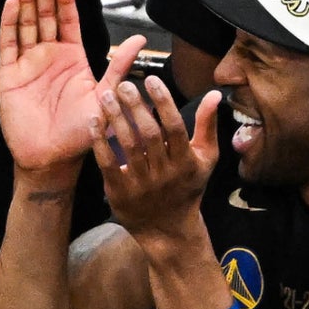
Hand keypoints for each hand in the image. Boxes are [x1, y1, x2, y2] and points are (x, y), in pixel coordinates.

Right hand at [0, 0, 145, 174]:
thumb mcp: (106, 95)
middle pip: (44, 15)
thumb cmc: (81, 131)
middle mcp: (48, 56)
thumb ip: (119, 65)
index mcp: (72, 58)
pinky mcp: (8, 75)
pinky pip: (8, 44)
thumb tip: (142, 37)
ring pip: (25, 24)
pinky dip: (9, 23)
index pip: (67, 20)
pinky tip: (12, 3)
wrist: (53, 158)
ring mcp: (27, 63)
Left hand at [90, 78, 218, 245]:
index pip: (174, 127)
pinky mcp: (119, 192)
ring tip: (105, 95)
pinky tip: (93, 120)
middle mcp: (165, 173)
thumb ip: (207, 125)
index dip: (163, 102)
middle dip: (136, 107)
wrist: (167, 229)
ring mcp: (141, 184)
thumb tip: (215, 94)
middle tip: (123, 84)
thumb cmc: (187, 187)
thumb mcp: (205, 159)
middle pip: (149, 134)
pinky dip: (99, 141)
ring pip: (127, 146)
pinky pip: (106, 163)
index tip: (151, 79)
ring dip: (116, 118)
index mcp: (186, 162)